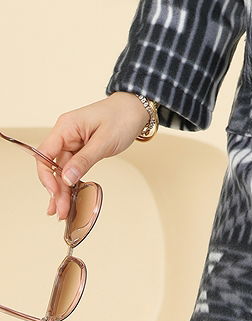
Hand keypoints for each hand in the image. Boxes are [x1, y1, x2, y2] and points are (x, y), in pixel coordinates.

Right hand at [36, 93, 150, 221]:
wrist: (137, 108)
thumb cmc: (123, 116)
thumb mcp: (105, 140)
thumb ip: (85, 159)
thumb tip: (66, 178)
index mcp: (66, 127)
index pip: (45, 154)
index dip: (46, 176)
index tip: (55, 194)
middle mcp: (66, 134)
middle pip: (53, 166)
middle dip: (56, 190)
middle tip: (61, 211)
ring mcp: (73, 142)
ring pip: (62, 170)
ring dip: (62, 190)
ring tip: (63, 211)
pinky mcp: (82, 149)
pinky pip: (72, 168)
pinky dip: (71, 183)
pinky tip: (70, 198)